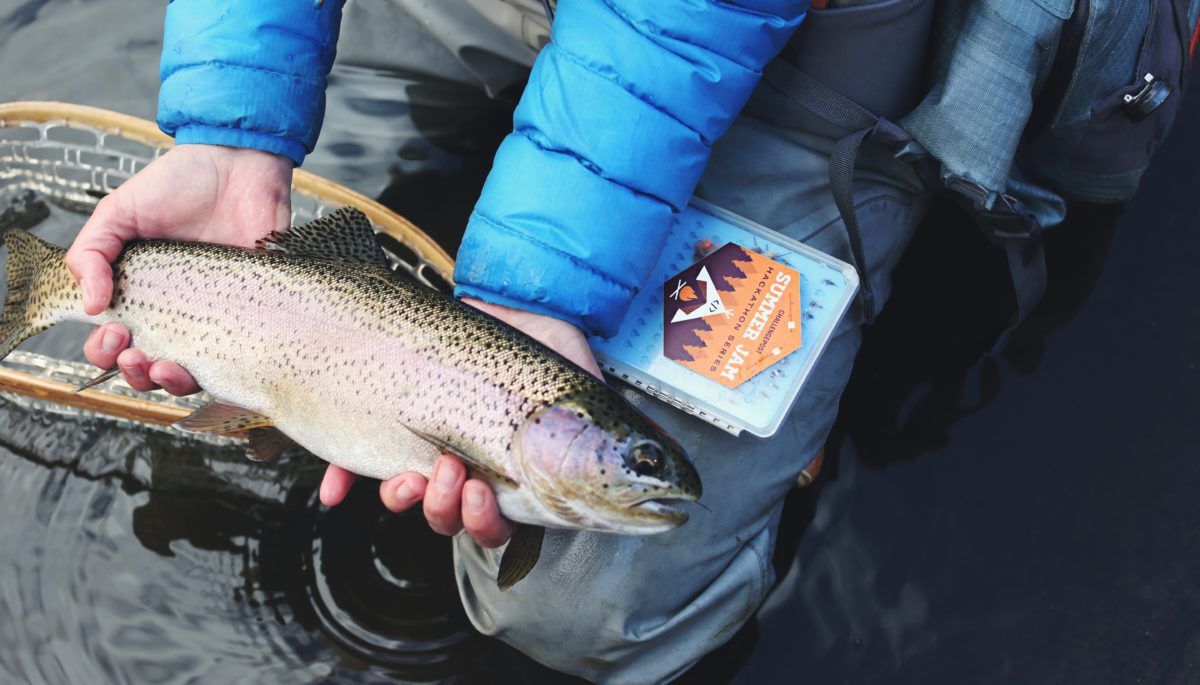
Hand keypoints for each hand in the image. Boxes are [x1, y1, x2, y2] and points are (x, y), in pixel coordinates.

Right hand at [67, 144, 292, 394]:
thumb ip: (92, 252)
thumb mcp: (120, 211)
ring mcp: (216, 317)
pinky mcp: (253, 316)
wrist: (239, 165)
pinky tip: (210, 367)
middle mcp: (175, 313)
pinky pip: (240, 360)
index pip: (114, 343)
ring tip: (164, 366)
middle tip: (134, 351)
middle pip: (147, 369)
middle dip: (133, 373)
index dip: (105, 352)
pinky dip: (223, 376)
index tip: (113, 331)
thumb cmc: (179, 184)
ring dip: (170, 383)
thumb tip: (91, 306)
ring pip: (191, 374)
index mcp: (139, 294)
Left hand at [320, 298, 602, 547]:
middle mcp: (472, 469)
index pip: (501, 524)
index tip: (483, 496)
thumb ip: (593, 417)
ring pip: (410, 498)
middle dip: (446, 510)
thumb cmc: (546, 339)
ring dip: (406, 498)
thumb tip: (630, 452)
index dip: (487, 525)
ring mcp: (429, 448)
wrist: (505, 294)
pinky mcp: (391, 424)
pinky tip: (335, 489)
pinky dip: (344, 480)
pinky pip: (359, 464)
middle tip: (451, 473)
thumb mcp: (575, 376)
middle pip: (451, 520)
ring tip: (412, 469)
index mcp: (517, 473)